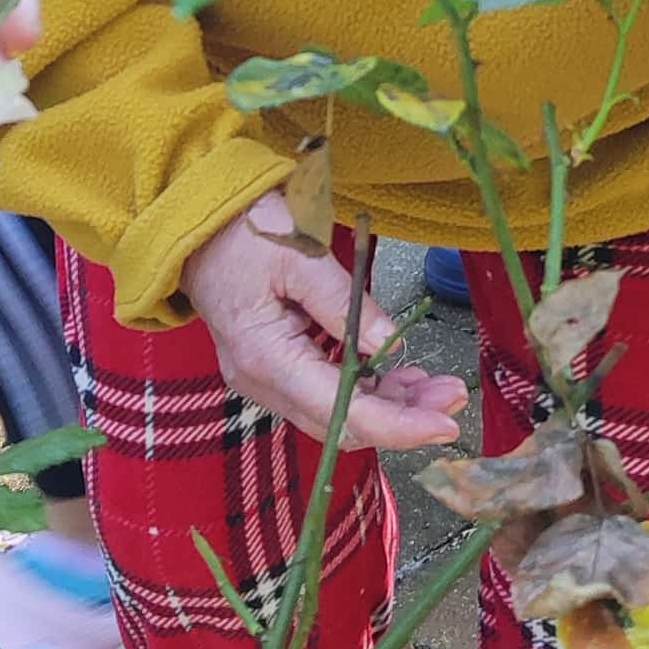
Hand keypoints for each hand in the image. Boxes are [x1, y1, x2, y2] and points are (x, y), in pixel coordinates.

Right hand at [180, 194, 467, 448]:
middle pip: (343, 423)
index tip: (445, 425)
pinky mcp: (274, 366)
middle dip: (403, 417)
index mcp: (267, 358)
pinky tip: (400, 375)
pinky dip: (365, 388)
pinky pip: (325, 392)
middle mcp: (263, 382)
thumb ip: (346, 304)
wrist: (196, 222)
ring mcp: (265, 378)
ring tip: (436, 385)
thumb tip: (391, 345)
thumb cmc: (243, 230)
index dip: (400, 426)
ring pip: (337, 412)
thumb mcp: (301, 254)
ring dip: (389, 404)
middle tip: (453, 397)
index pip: (344, 413)